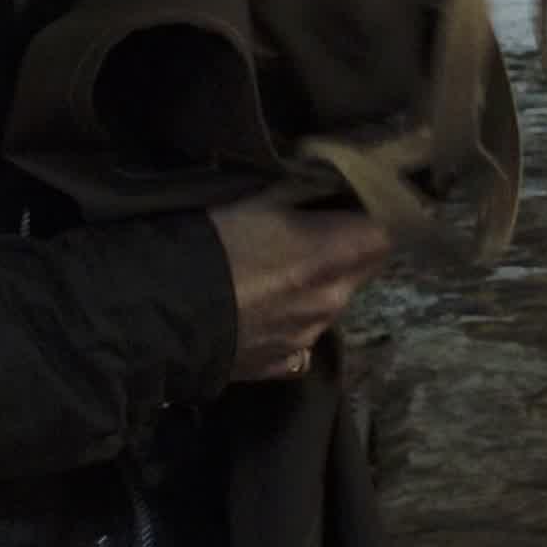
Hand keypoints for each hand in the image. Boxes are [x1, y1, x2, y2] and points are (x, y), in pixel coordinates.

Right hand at [206, 189, 392, 382]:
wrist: (162, 311)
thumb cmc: (210, 242)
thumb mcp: (260, 198)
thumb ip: (303, 193)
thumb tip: (325, 181)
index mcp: (334, 254)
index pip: (384, 234)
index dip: (371, 219)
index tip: (351, 210)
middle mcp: (332, 300)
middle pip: (360, 271)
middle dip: (343, 254)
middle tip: (305, 238)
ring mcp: (308, 338)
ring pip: (329, 306)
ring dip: (315, 290)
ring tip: (270, 278)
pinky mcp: (282, 366)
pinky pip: (300, 341)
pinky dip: (288, 326)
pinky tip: (257, 315)